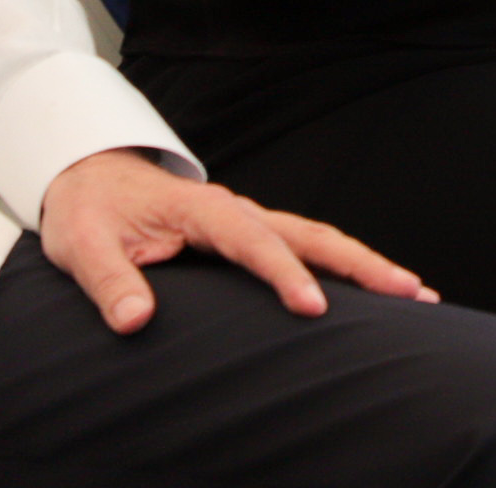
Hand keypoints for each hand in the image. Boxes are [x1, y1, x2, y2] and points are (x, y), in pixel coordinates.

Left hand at [37, 148, 433, 334]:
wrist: (90, 175)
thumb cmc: (90, 213)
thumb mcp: (83, 247)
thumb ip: (110, 282)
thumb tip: (137, 320)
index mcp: (204, 210)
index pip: (255, 243)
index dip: (286, 275)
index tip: (314, 307)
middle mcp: (237, 210)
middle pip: (312, 234)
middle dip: (363, 263)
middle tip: (411, 290)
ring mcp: (248, 220)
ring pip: (318, 237)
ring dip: (364, 262)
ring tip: (413, 290)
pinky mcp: (249, 232)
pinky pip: (305, 245)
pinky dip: (342, 263)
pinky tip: (367, 286)